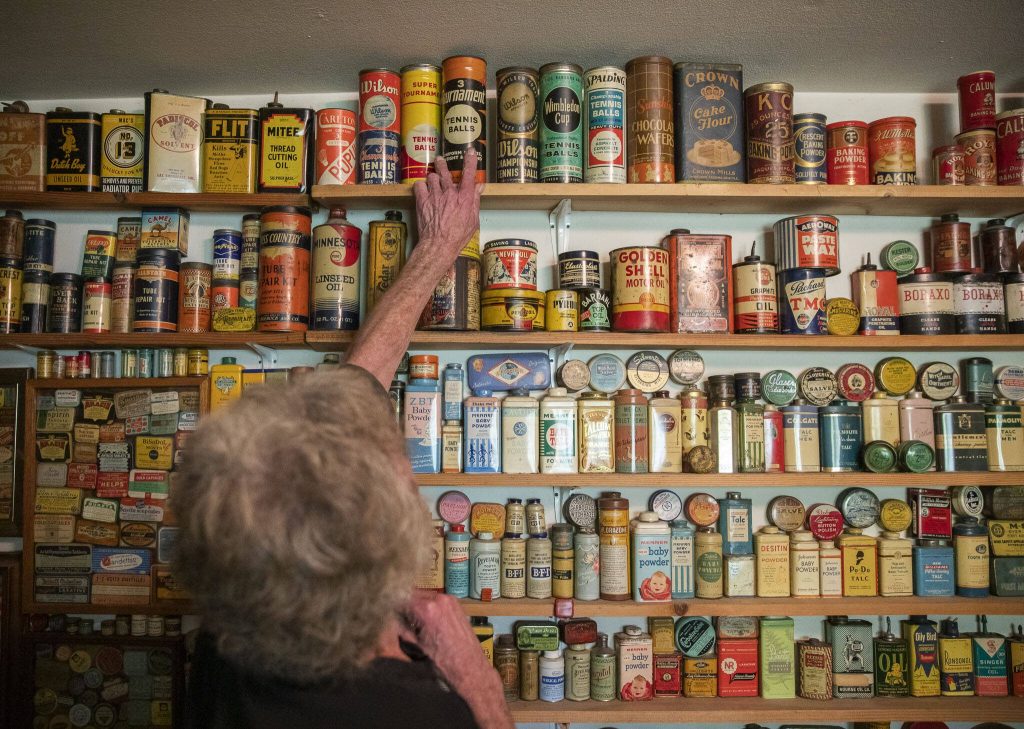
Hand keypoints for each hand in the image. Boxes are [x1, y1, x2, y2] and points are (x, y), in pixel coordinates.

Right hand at [402, 591, 511, 728]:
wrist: (470, 669)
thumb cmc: (443, 663)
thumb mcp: (416, 646)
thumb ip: (401, 628)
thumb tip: (390, 618)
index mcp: (427, 609)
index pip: (401, 600)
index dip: (392, 608)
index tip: (387, 614)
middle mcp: (439, 599)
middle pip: (413, 595)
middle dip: (405, 607)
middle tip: (399, 621)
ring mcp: (450, 600)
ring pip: (424, 597)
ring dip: (416, 606)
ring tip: (415, 624)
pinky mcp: (456, 604)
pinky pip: (436, 600)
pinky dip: (429, 608)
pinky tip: (428, 623)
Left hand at [413, 150, 483, 263]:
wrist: (439, 245)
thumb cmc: (458, 236)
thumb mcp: (473, 220)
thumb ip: (475, 201)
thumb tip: (478, 187)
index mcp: (464, 197)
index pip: (469, 173)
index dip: (470, 160)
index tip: (471, 151)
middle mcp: (449, 193)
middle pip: (445, 170)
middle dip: (442, 164)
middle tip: (440, 161)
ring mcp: (434, 196)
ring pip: (432, 176)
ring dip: (432, 178)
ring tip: (432, 183)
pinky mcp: (422, 201)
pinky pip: (419, 185)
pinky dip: (420, 186)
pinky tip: (423, 191)